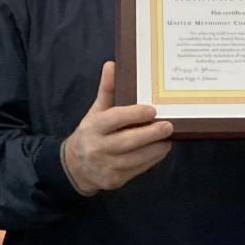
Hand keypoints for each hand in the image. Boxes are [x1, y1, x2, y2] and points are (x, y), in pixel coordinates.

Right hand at [61, 62, 172, 194]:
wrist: (75, 166)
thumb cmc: (91, 133)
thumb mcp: (96, 112)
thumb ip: (107, 90)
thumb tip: (112, 64)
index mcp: (93, 127)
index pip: (114, 119)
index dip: (134, 114)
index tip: (152, 110)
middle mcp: (97, 147)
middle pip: (127, 141)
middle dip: (150, 134)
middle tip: (169, 126)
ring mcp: (106, 166)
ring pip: (135, 158)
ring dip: (155, 150)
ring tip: (168, 139)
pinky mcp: (114, 180)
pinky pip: (137, 170)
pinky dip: (151, 160)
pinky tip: (160, 150)